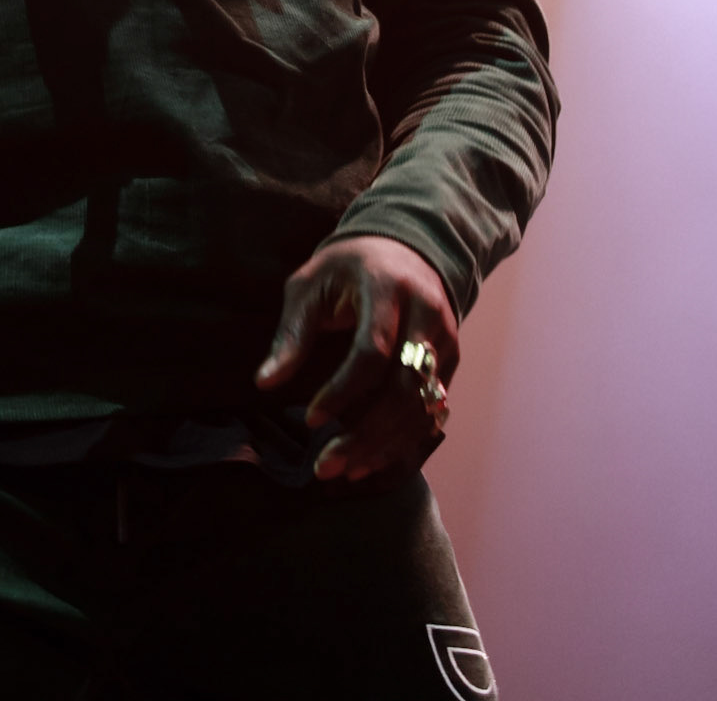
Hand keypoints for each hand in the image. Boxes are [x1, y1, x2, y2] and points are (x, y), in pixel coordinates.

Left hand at [255, 236, 458, 483]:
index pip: (373, 350)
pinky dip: (402, 441)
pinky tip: (369, 460)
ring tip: (342, 470)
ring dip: (383, 446)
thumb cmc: (347, 267)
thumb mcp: (310, 285)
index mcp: (387, 288)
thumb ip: (292, 333)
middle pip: (404, 388)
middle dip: (365, 434)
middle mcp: (426, 315)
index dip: (343, 391)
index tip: (310, 419)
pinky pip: (432, 411)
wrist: (404, 247)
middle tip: (325, 466)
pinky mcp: (451, 361)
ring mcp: (445, 340)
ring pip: (422, 408)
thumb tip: (264, 382)